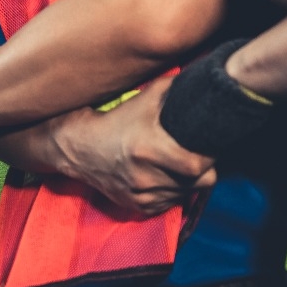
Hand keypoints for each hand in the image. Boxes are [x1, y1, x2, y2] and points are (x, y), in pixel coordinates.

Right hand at [56, 79, 216, 216]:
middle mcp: (143, 176)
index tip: (207, 145)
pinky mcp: (137, 206)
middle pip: (199, 181)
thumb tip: (206, 79)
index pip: (197, 165)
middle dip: (203, 168)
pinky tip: (162, 176)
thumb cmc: (115, 121)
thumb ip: (174, 89)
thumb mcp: (144, 99)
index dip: (207, 155)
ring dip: (187, 180)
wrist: (78, 147)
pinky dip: (171, 191)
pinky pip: (171, 203)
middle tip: (196, 154)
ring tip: (176, 163)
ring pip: (186, 193)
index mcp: (146, 149)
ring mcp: (141, 195)